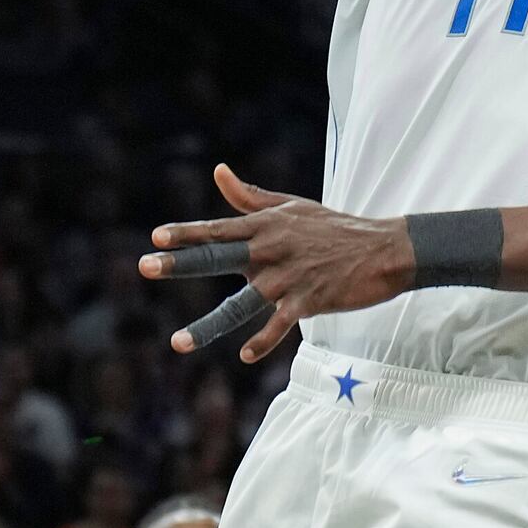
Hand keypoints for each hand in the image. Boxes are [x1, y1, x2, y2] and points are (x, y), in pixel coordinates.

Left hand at [140, 164, 416, 363]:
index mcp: (265, 226)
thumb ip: (249, 198)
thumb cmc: (333, 227)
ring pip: (240, 303)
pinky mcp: (308, 300)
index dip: (186, 233)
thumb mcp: (291, 206)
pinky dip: (262, 341)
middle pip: (218, 257)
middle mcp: (271, 249)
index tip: (155, 236)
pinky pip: (278, 324)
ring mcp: (288, 277)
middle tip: (144, 266)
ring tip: (176, 343)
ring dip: (207, 325)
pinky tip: (245, 356)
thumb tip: (218, 171)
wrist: (383, 248)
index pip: (218, 229)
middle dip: (180, 262)